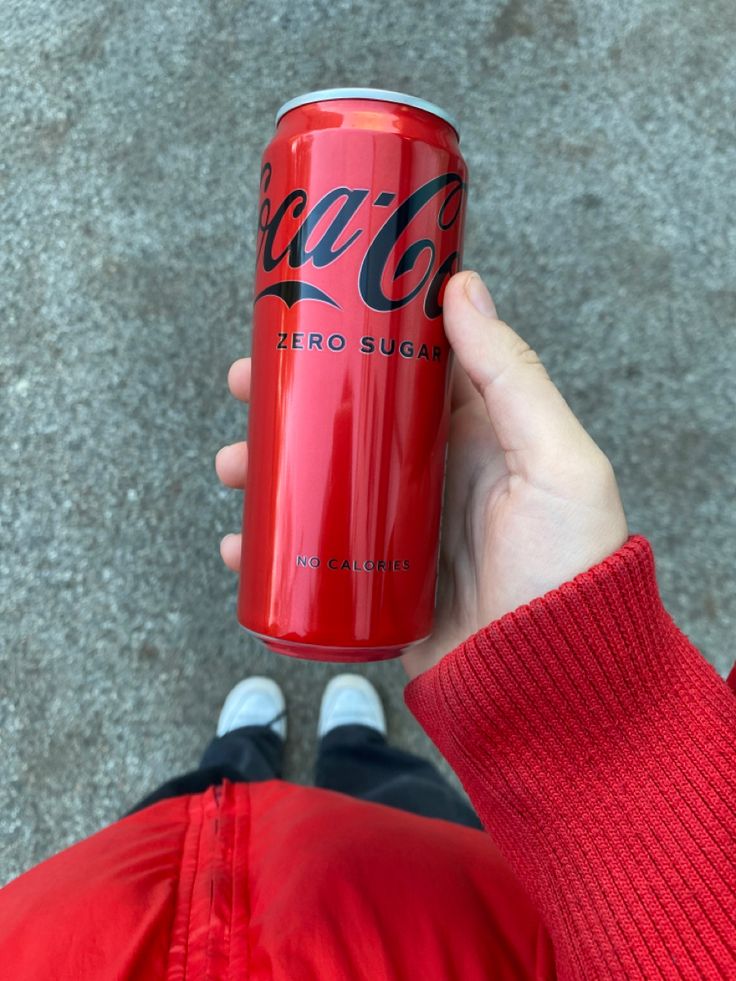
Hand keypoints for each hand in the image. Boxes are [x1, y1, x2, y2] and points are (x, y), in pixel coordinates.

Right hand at [215, 270, 627, 680]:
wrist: (552, 683)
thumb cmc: (571, 568)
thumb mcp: (557, 462)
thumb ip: (513, 378)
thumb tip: (462, 287)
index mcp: (472, 433)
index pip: (402, 369)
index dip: (350, 340)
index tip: (300, 321)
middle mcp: (429, 473)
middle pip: (346, 422)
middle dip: (290, 404)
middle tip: (242, 390)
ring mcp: (396, 528)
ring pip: (318, 482)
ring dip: (268, 469)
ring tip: (233, 468)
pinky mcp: (373, 580)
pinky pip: (311, 553)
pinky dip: (271, 546)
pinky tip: (240, 545)